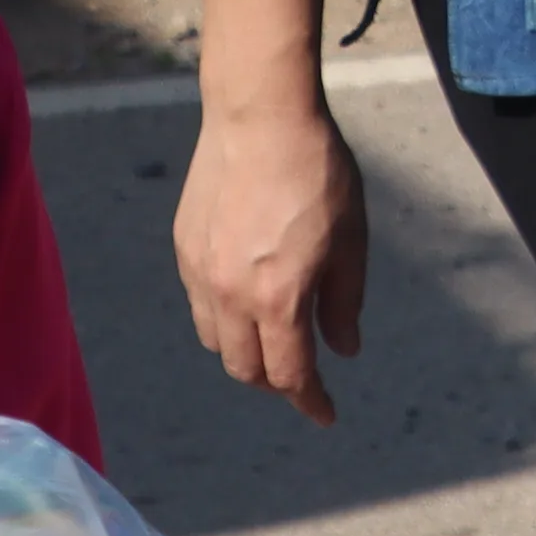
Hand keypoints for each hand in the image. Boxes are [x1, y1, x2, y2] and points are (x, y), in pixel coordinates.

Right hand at [172, 95, 365, 425]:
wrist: (259, 120)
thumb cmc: (319, 175)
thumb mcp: (351, 241)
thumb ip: (344, 302)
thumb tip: (342, 349)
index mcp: (277, 299)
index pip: (289, 374)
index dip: (309, 401)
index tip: (326, 415)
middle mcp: (229, 296)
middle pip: (245, 368)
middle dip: (276, 383)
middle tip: (304, 379)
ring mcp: (199, 273)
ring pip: (215, 341)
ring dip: (245, 354)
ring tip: (275, 344)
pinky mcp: (184, 250)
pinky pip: (199, 306)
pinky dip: (222, 321)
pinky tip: (247, 304)